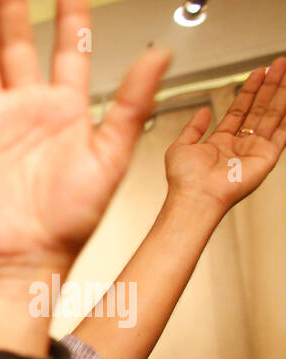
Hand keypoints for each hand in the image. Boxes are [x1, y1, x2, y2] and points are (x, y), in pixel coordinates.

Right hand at [0, 0, 169, 273]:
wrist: (26, 258)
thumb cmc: (69, 221)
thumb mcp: (112, 157)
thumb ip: (133, 104)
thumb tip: (160, 56)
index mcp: (66, 110)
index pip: (69, 48)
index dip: (72, 14)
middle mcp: (27, 110)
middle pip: (18, 45)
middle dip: (14, 9)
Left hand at [165, 57, 285, 211]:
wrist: (196, 196)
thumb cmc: (185, 180)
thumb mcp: (180, 147)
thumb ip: (192, 128)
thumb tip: (202, 113)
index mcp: (220, 142)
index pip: (240, 109)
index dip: (249, 90)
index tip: (257, 73)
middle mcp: (239, 145)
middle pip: (259, 107)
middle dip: (269, 85)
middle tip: (278, 65)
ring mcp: (254, 149)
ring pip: (272, 114)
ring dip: (280, 92)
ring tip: (285, 70)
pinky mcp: (267, 155)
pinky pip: (282, 131)